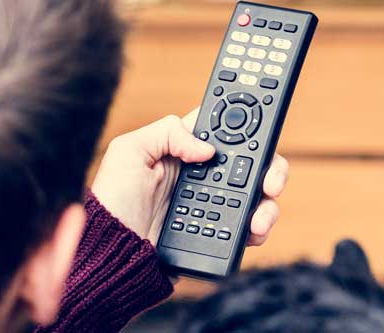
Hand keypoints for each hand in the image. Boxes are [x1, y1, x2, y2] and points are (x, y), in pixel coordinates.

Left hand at [91, 109, 289, 247]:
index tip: (263, 131)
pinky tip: (251, 231)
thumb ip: (167, 131)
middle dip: (273, 168)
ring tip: (258, 217)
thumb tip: (207, 149)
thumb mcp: (128, 151)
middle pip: (256, 163)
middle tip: (270, 182)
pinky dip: (259, 229)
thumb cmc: (111, 203)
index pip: (229, 131)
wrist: (110, 257)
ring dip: (268, 203)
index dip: (251, 127)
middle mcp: (206, 176)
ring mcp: (215, 206)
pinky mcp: (218, 234)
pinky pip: (250, 228)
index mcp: (188, 152)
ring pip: (260, 196)